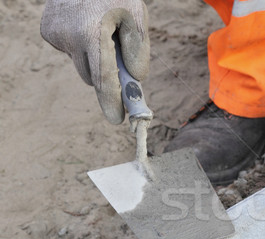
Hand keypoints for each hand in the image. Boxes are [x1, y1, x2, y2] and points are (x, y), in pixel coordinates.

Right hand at [41, 0, 149, 123]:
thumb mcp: (137, 15)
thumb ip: (138, 48)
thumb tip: (135, 78)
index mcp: (92, 33)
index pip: (103, 79)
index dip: (111, 101)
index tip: (118, 119)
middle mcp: (69, 37)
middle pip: (92, 76)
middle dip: (106, 75)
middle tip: (119, 62)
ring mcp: (55, 35)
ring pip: (81, 64)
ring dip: (94, 58)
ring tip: (101, 33)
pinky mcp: (48, 31)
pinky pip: (71, 51)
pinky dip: (81, 45)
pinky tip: (84, 25)